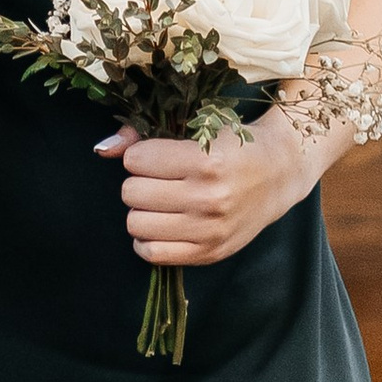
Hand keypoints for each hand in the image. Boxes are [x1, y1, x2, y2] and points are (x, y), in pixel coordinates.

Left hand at [111, 107, 303, 267]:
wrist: (279, 174)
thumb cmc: (234, 145)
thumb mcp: (197, 128)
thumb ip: (145, 136)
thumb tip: (102, 149)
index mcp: (205, 161)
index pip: (136, 161)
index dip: (141, 156)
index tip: (159, 155)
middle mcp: (207, 199)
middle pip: (131, 193)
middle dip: (140, 182)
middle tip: (161, 178)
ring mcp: (209, 230)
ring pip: (136, 224)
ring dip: (143, 210)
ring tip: (162, 201)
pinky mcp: (210, 253)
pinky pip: (152, 253)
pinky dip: (148, 238)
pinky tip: (163, 224)